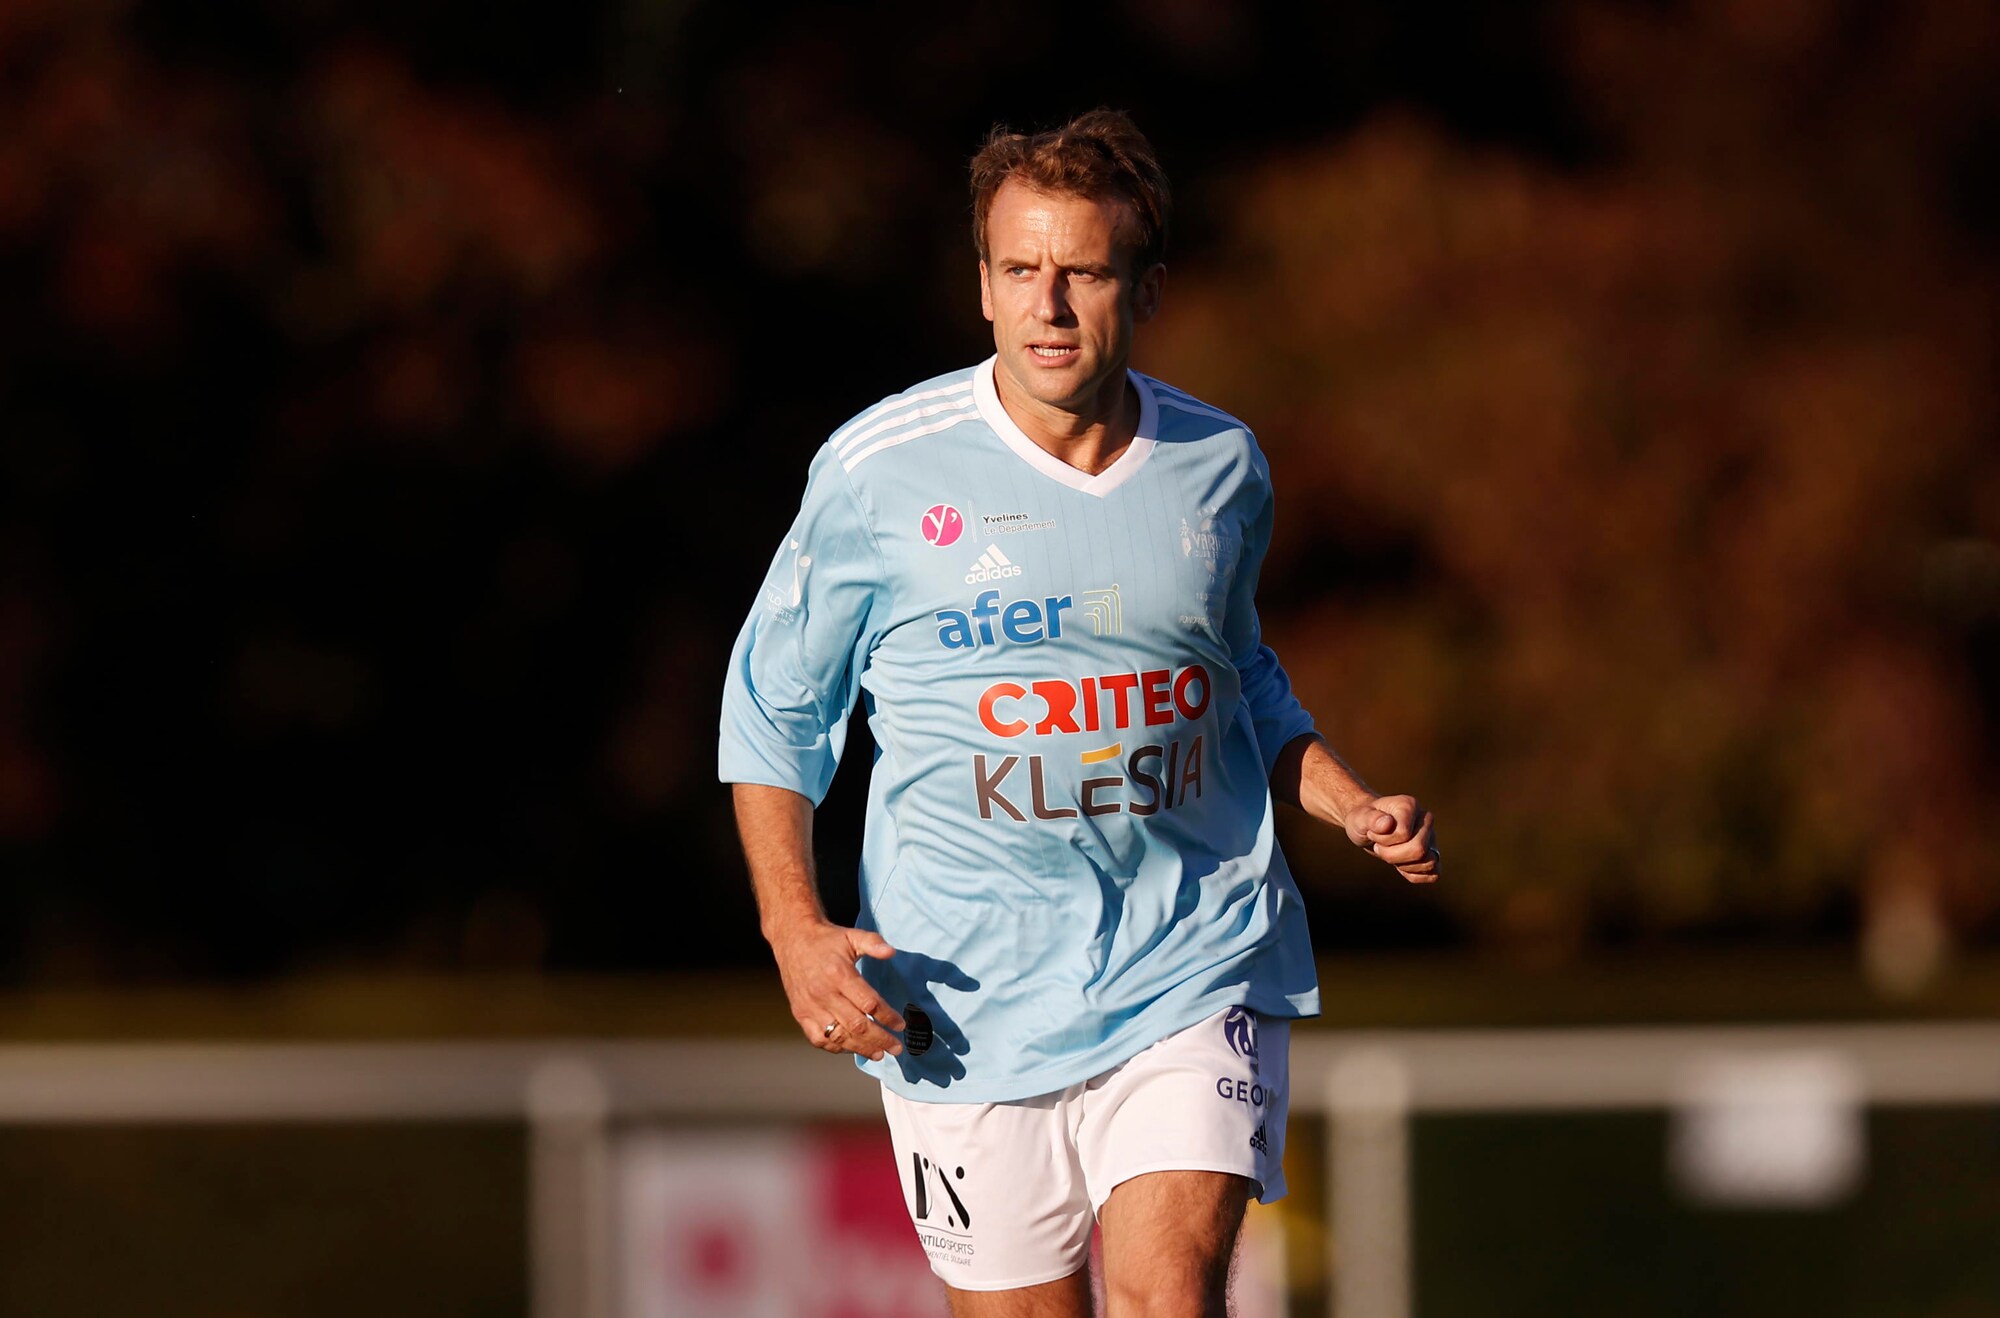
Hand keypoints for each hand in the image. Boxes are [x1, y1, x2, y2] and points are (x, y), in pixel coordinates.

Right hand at [768, 919, 906, 1059]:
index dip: (887, 1016)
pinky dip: (836, 1047)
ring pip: (839, 1036)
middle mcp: (824, 993)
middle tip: (897, 1047)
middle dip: (880, 1039)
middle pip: (857, 1025)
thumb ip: (873, 943)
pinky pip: (819, 1039)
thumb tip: (891, 952)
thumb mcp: (851, 936)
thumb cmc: (826, 940)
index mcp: (840, 974)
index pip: (869, 1003)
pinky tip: (851, 1048)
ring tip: (879, 1054)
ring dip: (861, 1048)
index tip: (901, 1024)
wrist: (792, 939)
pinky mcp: (800, 1014)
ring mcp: (810, 1006)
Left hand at [1343, 794, 1440, 883]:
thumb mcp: (1359, 818)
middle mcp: (1426, 819)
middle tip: (1379, 846)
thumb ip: (1371, 819)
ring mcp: (1433, 837)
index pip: (1404, 834)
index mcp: (1410, 805)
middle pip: (1419, 850)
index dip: (1384, 839)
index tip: (1373, 832)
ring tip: (1391, 852)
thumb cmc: (1363, 821)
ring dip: (1402, 865)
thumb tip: (1388, 823)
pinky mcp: (1434, 855)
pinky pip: (1433, 874)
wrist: (1368, 829)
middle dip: (1392, 855)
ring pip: (1428, 863)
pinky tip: (1401, 864)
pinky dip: (1413, 874)